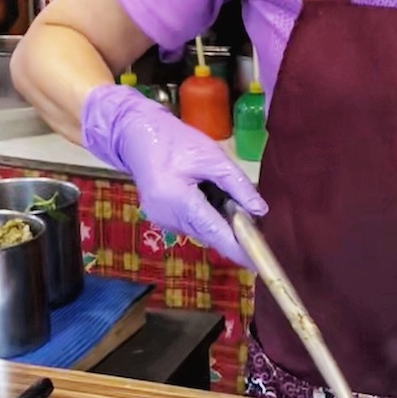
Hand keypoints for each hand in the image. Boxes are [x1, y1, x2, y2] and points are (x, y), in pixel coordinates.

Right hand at [82, 83, 266, 268]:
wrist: (137, 134)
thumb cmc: (174, 140)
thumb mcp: (213, 157)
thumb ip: (237, 185)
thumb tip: (259, 210)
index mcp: (177, 199)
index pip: (214, 231)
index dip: (238, 249)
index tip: (258, 263)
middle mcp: (166, 216)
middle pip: (209, 235)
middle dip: (233, 233)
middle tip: (253, 222)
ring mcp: (161, 220)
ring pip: (201, 232)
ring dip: (219, 224)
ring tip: (226, 199)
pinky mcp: (161, 219)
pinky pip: (191, 225)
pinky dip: (206, 218)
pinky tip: (208, 198)